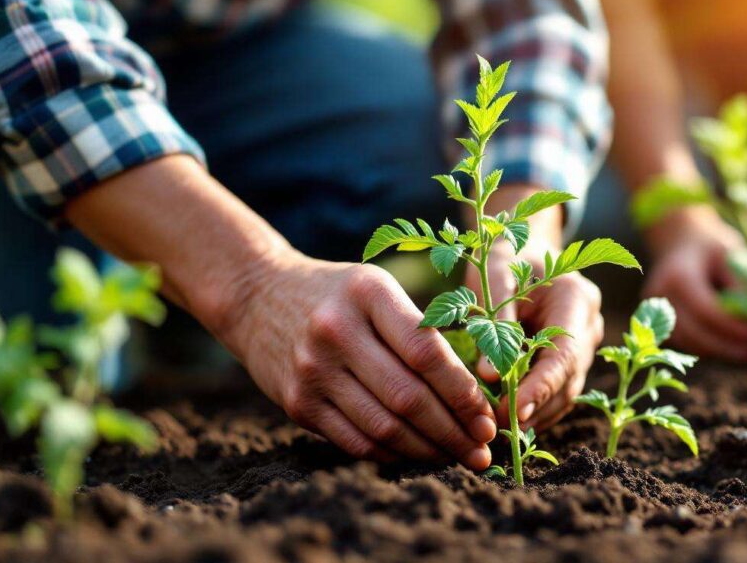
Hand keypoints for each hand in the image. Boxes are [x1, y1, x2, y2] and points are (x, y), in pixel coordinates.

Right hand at [217, 252, 496, 468]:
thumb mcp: (378, 289)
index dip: (463, 392)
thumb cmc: (339, 295)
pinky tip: (417, 456)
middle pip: (409, 396)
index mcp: (368, 293)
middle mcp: (336, 330)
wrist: (257, 295)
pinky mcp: (296, 403)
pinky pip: (355, 441)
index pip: (427, 352)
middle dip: (454, 431)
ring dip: (429, 451)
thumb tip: (476, 392)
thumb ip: (421, 329)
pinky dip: (393, 455)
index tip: (488, 416)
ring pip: (384, 427)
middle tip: (482, 450)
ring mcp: (312, 369)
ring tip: (457, 458)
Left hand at [465, 238, 603, 430]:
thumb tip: (490, 377)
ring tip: (501, 431)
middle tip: (498, 428)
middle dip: (535, 407)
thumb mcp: (494, 277)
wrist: (523, 246)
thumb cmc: (505, 257)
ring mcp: (587, 343)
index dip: (541, 387)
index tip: (514, 412)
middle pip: (569, 378)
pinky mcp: (575, 358)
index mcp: (577, 298)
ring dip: (536, 414)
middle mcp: (590, 324)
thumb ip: (495, 322)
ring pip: (567, 391)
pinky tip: (511, 422)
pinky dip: (538, 408)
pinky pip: (560, 390)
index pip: (564, 354)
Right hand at [643, 209, 746, 361]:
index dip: (732, 327)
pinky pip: (683, 340)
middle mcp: (660, 294)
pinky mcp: (656, 319)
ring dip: (717, 350)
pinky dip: (706, 346)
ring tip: (745, 351)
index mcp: (678, 275)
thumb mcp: (733, 257)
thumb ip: (744, 286)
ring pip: (687, 341)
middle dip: (726, 345)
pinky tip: (728, 346)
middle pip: (694, 332)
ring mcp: (653, 308)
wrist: (680, 241)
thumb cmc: (712, 247)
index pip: (706, 310)